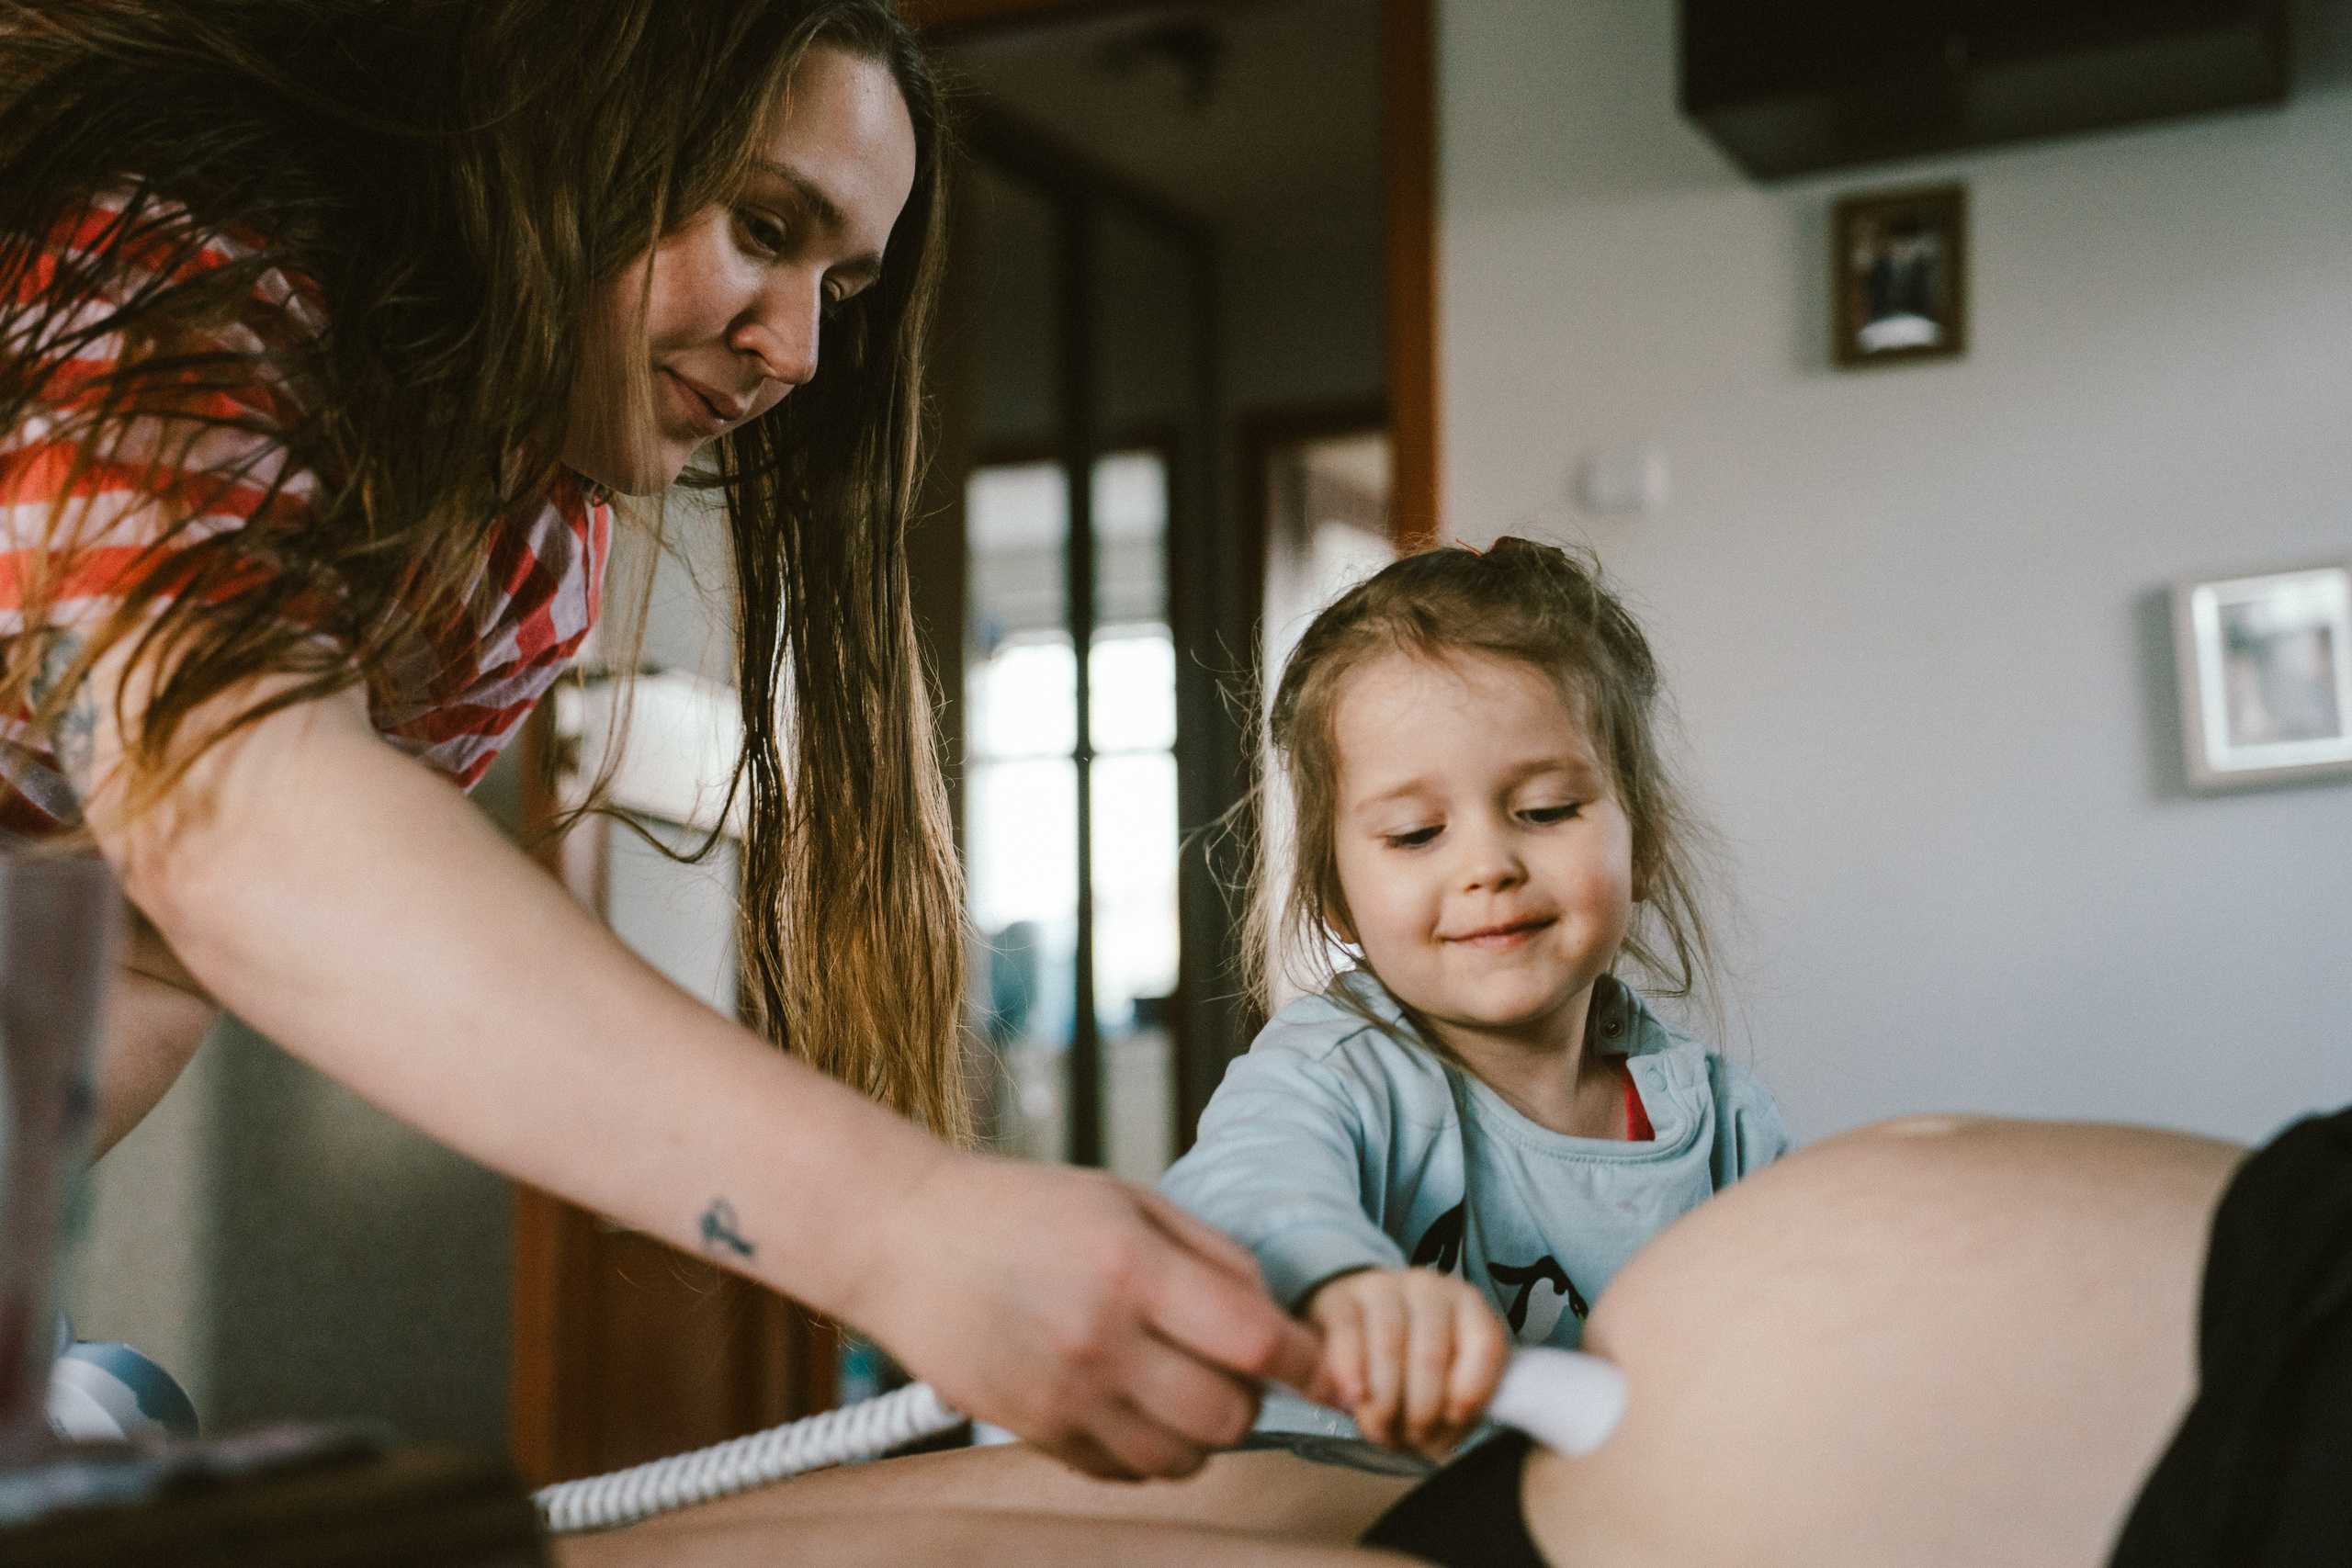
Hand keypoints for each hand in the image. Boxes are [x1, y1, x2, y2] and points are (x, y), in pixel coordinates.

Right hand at [843, 1153, 1327, 1481]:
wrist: (904, 1239)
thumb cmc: (1024, 1207)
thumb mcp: (1129, 1199)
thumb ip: (1214, 1256)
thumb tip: (1280, 1320)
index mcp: (1133, 1266)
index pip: (1257, 1341)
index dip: (1312, 1364)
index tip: (1333, 1373)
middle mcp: (1101, 1339)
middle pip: (1230, 1416)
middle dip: (1251, 1397)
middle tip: (1233, 1365)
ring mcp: (1064, 1394)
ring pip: (1183, 1459)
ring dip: (1202, 1431)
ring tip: (1179, 1384)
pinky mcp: (1035, 1431)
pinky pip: (1126, 1472)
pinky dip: (1149, 1450)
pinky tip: (1130, 1402)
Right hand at [1305, 1266, 1507, 1458]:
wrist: (1358, 1330)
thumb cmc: (1412, 1365)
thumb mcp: (1444, 1386)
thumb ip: (1455, 1407)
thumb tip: (1448, 1423)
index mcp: (1469, 1307)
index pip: (1485, 1343)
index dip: (1472, 1387)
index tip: (1453, 1418)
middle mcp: (1430, 1289)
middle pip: (1432, 1352)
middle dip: (1422, 1407)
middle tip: (1412, 1436)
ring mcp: (1384, 1287)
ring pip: (1390, 1343)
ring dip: (1385, 1399)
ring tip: (1381, 1428)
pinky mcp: (1341, 1296)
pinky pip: (1348, 1331)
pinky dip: (1351, 1370)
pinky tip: (1353, 1398)